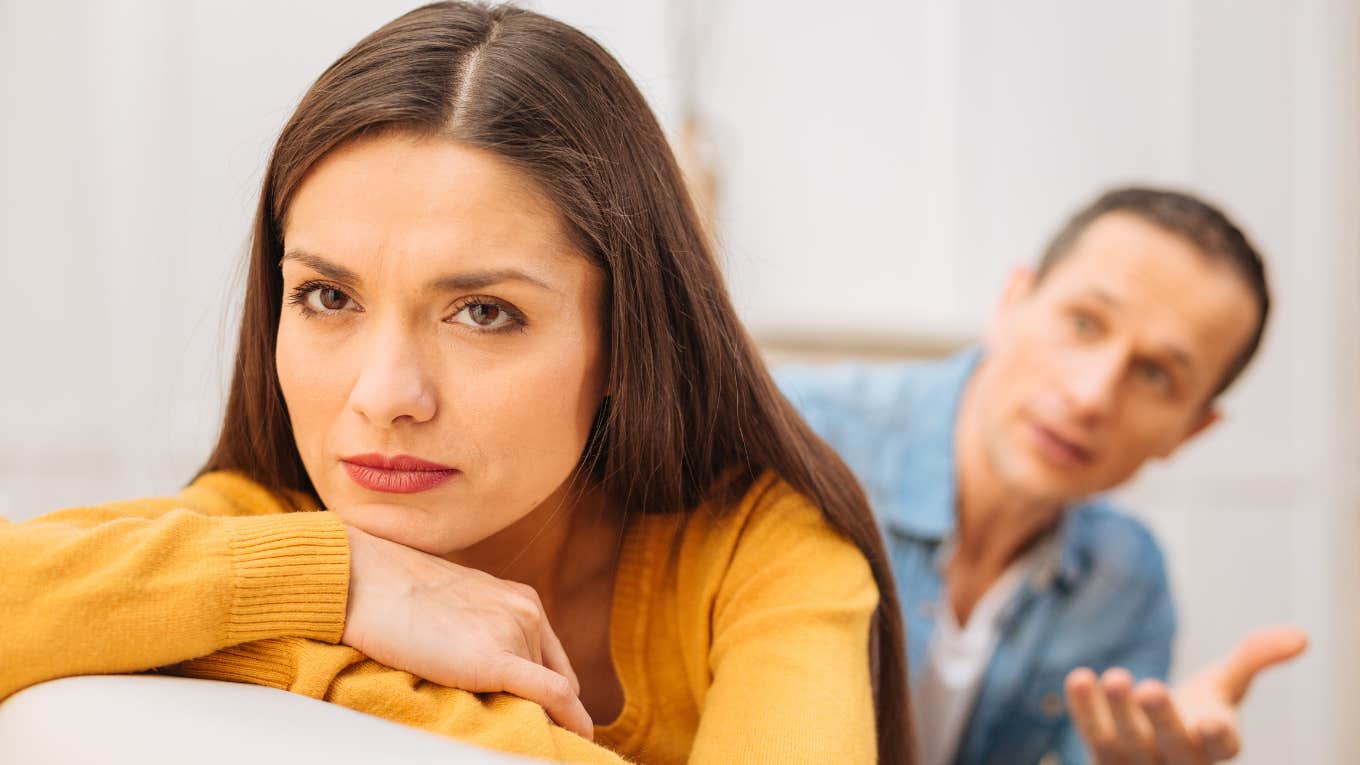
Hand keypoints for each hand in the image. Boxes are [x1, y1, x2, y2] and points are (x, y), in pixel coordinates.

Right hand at [339, 521, 592, 738]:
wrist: (362, 580)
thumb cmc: (393, 596)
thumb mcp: (457, 607)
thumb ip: (484, 633)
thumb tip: (487, 673)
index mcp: (521, 599)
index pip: (553, 663)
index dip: (554, 698)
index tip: (550, 722)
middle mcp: (526, 613)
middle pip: (549, 681)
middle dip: (536, 708)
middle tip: (517, 731)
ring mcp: (514, 633)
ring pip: (541, 695)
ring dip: (526, 714)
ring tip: (488, 721)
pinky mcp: (494, 660)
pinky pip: (552, 696)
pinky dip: (571, 720)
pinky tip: (579, 738)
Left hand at [1065, 626, 1307, 763]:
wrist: (1154, 736)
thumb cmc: (1198, 709)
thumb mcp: (1227, 683)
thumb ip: (1256, 657)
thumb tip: (1300, 636)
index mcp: (1217, 746)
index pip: (1221, 748)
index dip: (1217, 737)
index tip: (1213, 721)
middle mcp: (1179, 761)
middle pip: (1171, 747)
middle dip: (1161, 720)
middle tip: (1149, 687)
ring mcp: (1138, 763)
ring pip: (1124, 744)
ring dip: (1116, 713)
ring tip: (1115, 676)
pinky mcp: (1103, 757)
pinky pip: (1091, 736)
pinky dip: (1084, 710)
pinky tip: (1080, 677)